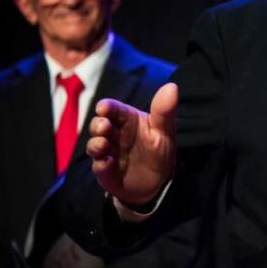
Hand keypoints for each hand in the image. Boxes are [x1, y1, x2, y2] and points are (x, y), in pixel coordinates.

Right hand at [87, 83, 178, 205]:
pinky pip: (98, 167)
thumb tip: (171, 87)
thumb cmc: (159, 149)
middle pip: (98, 124)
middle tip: (104, 126)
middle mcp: (113, 134)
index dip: (106, 107)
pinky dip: (101, 165)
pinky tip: (107, 163)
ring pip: (94, 145)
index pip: (112, 109)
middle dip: (98, 125)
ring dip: (95, 144)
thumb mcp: (164, 130)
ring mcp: (107, 152)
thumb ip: (164, 111)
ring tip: (103, 145)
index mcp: (127, 120)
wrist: (159, 181)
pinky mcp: (105, 171)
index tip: (104, 108)